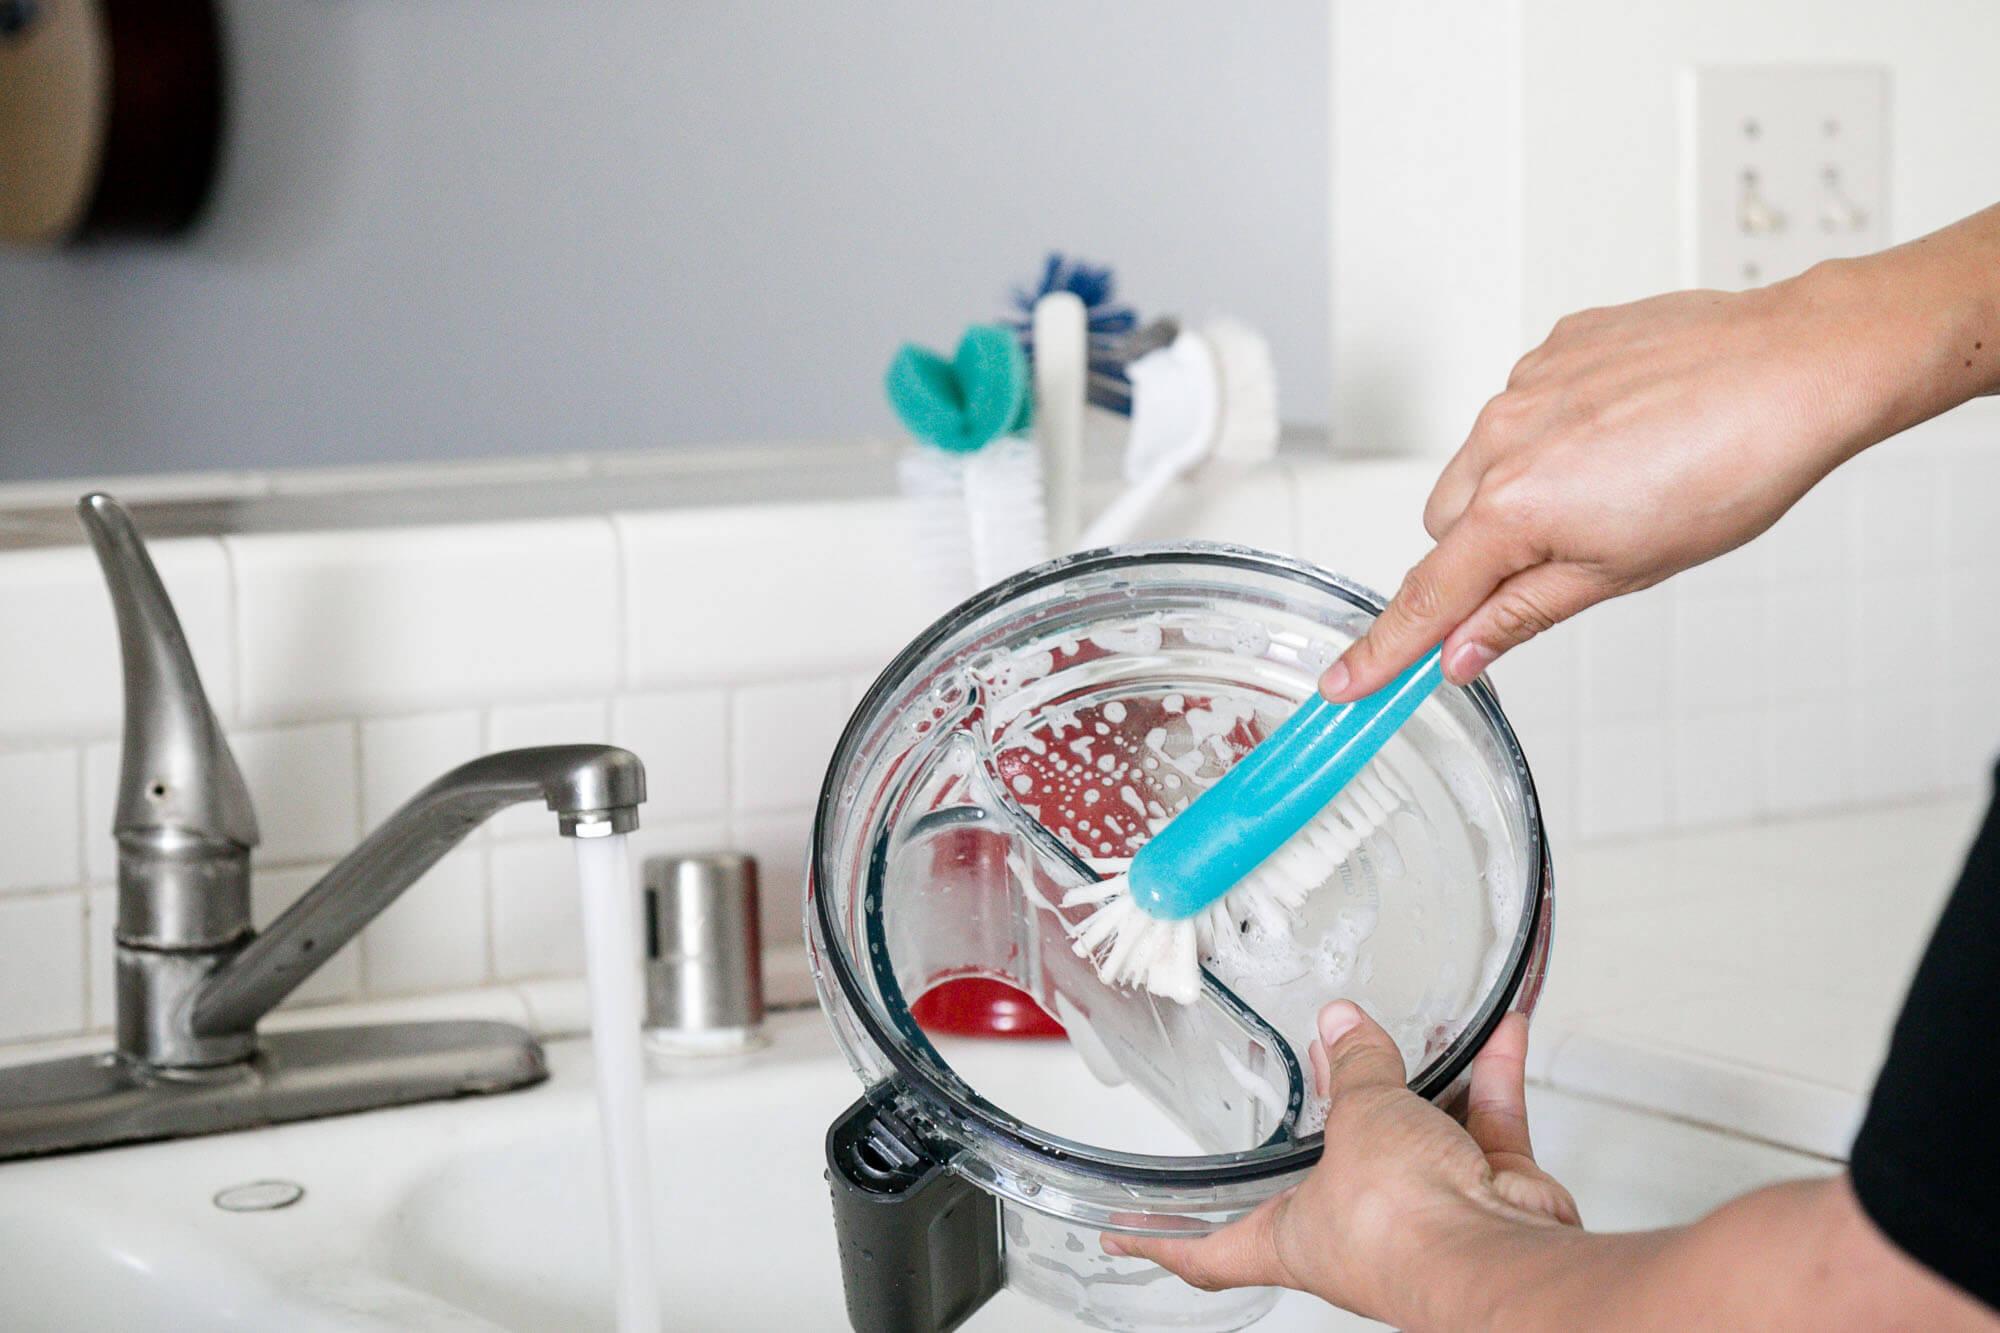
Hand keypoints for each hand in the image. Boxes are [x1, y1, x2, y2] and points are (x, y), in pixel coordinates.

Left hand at [1105, 1003, 1577, 1327]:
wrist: (1499, 1258)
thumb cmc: (1406, 1229)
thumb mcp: (1357, 1123)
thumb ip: (1355, 1072)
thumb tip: (1342, 1031)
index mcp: (1293, 1237)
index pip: (1206, 1253)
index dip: (1160, 1240)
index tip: (1121, 1232)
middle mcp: (1359, 1230)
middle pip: (1334, 1167)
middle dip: (1337, 1114)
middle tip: (1323, 1061)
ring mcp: (1426, 1214)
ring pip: (1418, 1135)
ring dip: (1420, 1080)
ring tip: (1404, 1026)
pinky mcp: (1487, 1194)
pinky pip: (1487, 1124)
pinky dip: (1492, 1076)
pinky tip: (1496, 1031)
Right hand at [1320, 195, 1999, 704]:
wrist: (1799, 367)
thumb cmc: (1734, 465)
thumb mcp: (1627, 570)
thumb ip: (1525, 613)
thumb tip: (1466, 653)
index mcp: (1513, 507)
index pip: (1427, 597)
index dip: (1384, 649)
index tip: (1344, 684)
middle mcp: (1499, 438)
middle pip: (1446, 528)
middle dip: (1481, 557)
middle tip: (1561, 562)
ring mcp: (1525, 384)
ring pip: (1481, 463)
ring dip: (1518, 491)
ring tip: (1615, 485)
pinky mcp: (1559, 345)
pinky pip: (1522, 405)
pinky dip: (1553, 432)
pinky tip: (1624, 434)